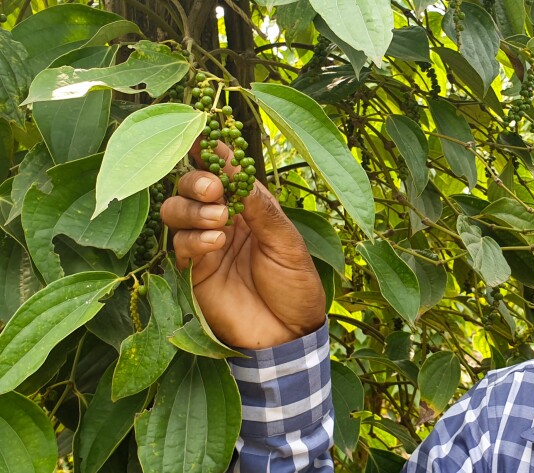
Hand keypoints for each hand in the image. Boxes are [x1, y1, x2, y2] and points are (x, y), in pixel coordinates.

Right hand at [160, 141, 324, 348]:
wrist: (289, 337)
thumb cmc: (295, 288)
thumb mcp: (287, 243)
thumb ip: (260, 208)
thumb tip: (234, 167)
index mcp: (250, 209)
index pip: (224, 173)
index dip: (213, 153)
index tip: (204, 134)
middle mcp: (224, 222)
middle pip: (192, 187)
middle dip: (197, 180)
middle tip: (214, 188)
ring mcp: (206, 247)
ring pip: (177, 211)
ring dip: (193, 208)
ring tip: (219, 219)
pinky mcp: (193, 273)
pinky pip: (181, 246)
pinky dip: (194, 237)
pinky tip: (216, 241)